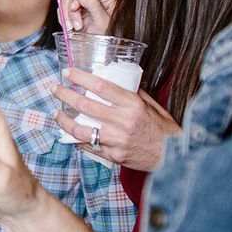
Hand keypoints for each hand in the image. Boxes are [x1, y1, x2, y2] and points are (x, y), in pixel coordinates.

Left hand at [53, 69, 180, 170]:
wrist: (176, 159)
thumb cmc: (164, 130)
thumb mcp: (153, 106)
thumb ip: (134, 94)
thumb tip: (115, 79)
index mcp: (133, 105)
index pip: (100, 86)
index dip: (80, 78)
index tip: (68, 72)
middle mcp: (123, 122)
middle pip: (85, 105)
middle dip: (65, 95)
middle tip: (55, 88)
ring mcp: (117, 140)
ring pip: (81, 129)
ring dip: (64, 120)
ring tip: (57, 113)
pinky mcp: (114, 156)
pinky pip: (89, 146)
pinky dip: (76, 139)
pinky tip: (69, 133)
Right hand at [60, 0, 116, 34]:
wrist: (98, 52)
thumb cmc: (105, 38)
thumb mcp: (102, 20)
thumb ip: (92, 3)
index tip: (75, 8)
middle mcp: (92, 0)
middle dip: (71, 9)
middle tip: (76, 25)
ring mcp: (82, 7)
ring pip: (66, 0)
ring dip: (66, 15)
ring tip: (73, 28)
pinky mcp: (73, 14)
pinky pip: (62, 10)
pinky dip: (63, 19)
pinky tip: (70, 29)